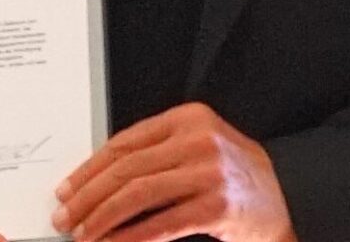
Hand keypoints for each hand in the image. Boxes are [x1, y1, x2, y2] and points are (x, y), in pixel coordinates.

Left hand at [52, 103, 296, 241]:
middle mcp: (200, 140)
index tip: (66, 189)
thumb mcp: (197, 149)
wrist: (285, 201)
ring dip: (102, 218)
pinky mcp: (217, 207)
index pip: (124, 143)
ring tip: (83, 233)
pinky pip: (161, 224)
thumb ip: (155, 154)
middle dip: (88, 196)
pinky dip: (130, 237)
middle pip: (126, 169)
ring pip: (137, 195)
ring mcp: (210, 173)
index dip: (88, 169)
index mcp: (189, 118)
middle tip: (65, 216)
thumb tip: (95, 180)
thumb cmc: (233, 178)